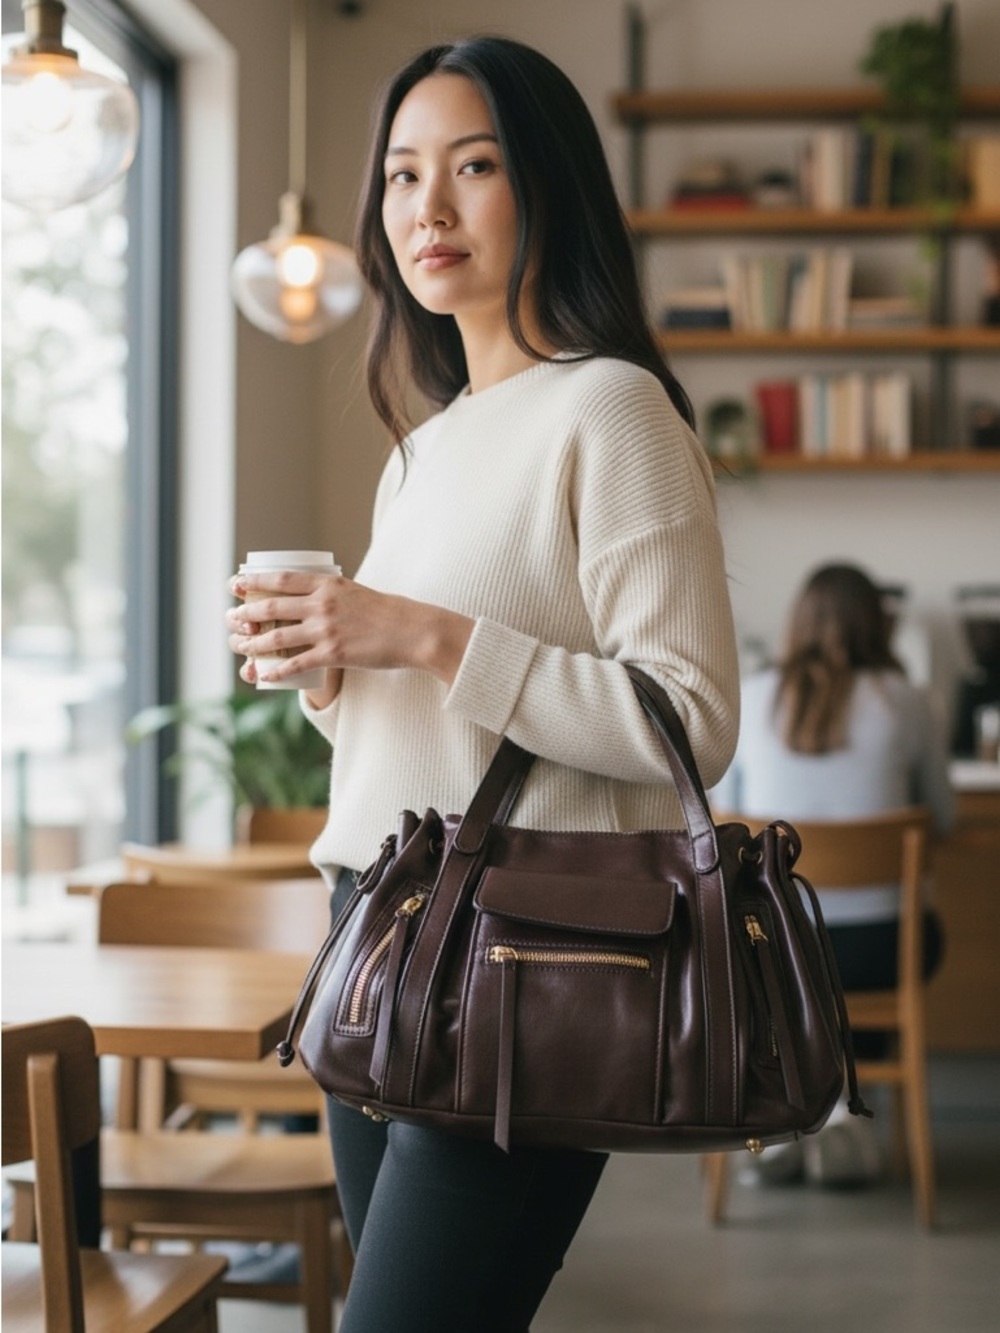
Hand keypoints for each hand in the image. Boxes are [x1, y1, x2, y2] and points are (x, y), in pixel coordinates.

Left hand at [226, 568, 472, 691]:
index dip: (254, 582)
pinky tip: (265, 674)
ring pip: (278, 637)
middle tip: (231, 619)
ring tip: (240, 646)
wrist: (413, 630)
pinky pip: (297, 664)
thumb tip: (310, 596)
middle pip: (272, 607)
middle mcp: (323, 604)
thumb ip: (331, 593)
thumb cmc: (388, 612)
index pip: (281, 579)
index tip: (236, 584)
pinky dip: (277, 670)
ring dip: (253, 643)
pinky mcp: (334, 654)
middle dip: (246, 613)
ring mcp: (327, 630)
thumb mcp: (355, 591)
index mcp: (328, 584)